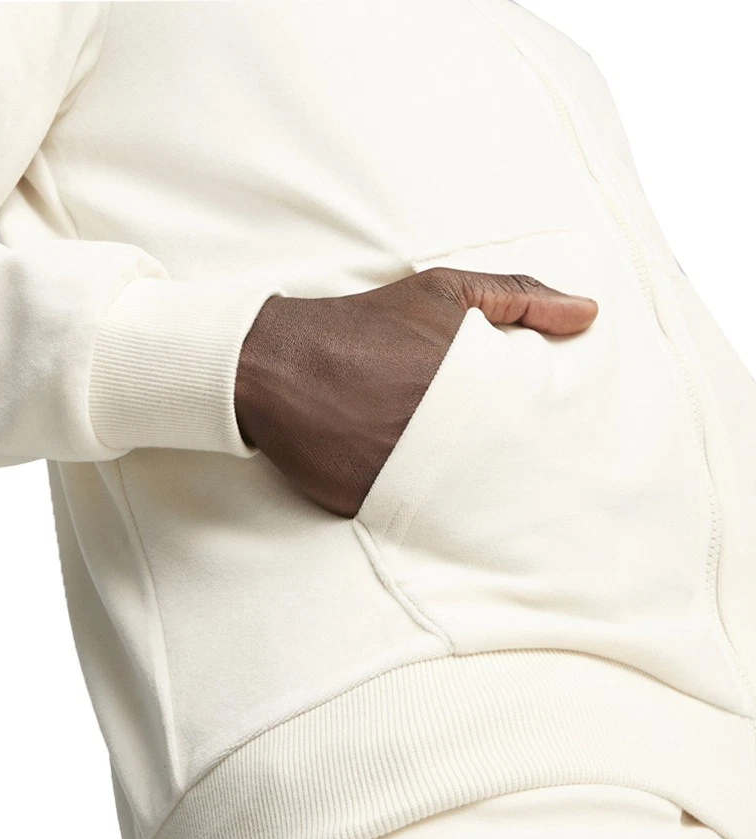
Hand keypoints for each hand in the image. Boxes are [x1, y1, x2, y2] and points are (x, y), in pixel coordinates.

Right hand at [234, 268, 598, 517]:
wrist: (279, 362)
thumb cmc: (364, 323)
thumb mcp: (443, 291)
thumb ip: (519, 296)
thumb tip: (588, 313)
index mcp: (471, 386)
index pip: (533, 426)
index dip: (547, 436)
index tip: (556, 441)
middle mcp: (440, 435)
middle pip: (502, 469)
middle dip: (515, 472)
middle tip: (528, 477)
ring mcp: (400, 473)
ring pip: (460, 500)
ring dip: (472, 496)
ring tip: (479, 488)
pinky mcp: (366, 502)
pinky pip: (409, 518)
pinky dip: (421, 511)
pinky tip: (428, 499)